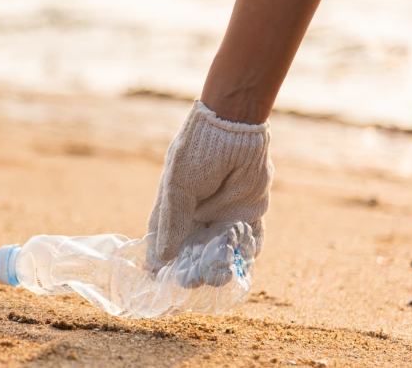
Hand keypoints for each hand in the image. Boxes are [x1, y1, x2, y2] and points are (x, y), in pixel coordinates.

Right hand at [147, 101, 272, 266]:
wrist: (233, 129)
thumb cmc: (196, 154)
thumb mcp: (177, 188)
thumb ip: (172, 223)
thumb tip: (161, 258)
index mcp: (174, 211)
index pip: (164, 244)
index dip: (162, 264)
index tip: (161, 282)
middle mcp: (198, 218)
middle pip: (194, 253)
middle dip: (194, 269)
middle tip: (194, 281)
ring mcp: (224, 216)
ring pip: (222, 250)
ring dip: (220, 264)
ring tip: (219, 274)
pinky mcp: (249, 213)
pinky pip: (249, 240)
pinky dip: (246, 252)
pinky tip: (242, 262)